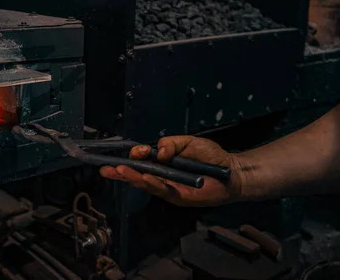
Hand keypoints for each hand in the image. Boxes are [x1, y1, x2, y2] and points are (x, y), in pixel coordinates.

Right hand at [100, 136, 244, 206]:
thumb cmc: (211, 157)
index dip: (136, 155)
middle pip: (138, 174)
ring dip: (133, 178)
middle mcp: (163, 176)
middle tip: (108, 169)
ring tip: (121, 172)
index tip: (136, 151)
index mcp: (163, 162)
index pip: (142, 159)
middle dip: (122, 172)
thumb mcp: (189, 142)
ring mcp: (169, 188)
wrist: (231, 172)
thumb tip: (158, 152)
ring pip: (146, 184)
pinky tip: (145, 179)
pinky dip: (153, 184)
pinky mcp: (179, 197)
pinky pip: (163, 191)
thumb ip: (171, 144)